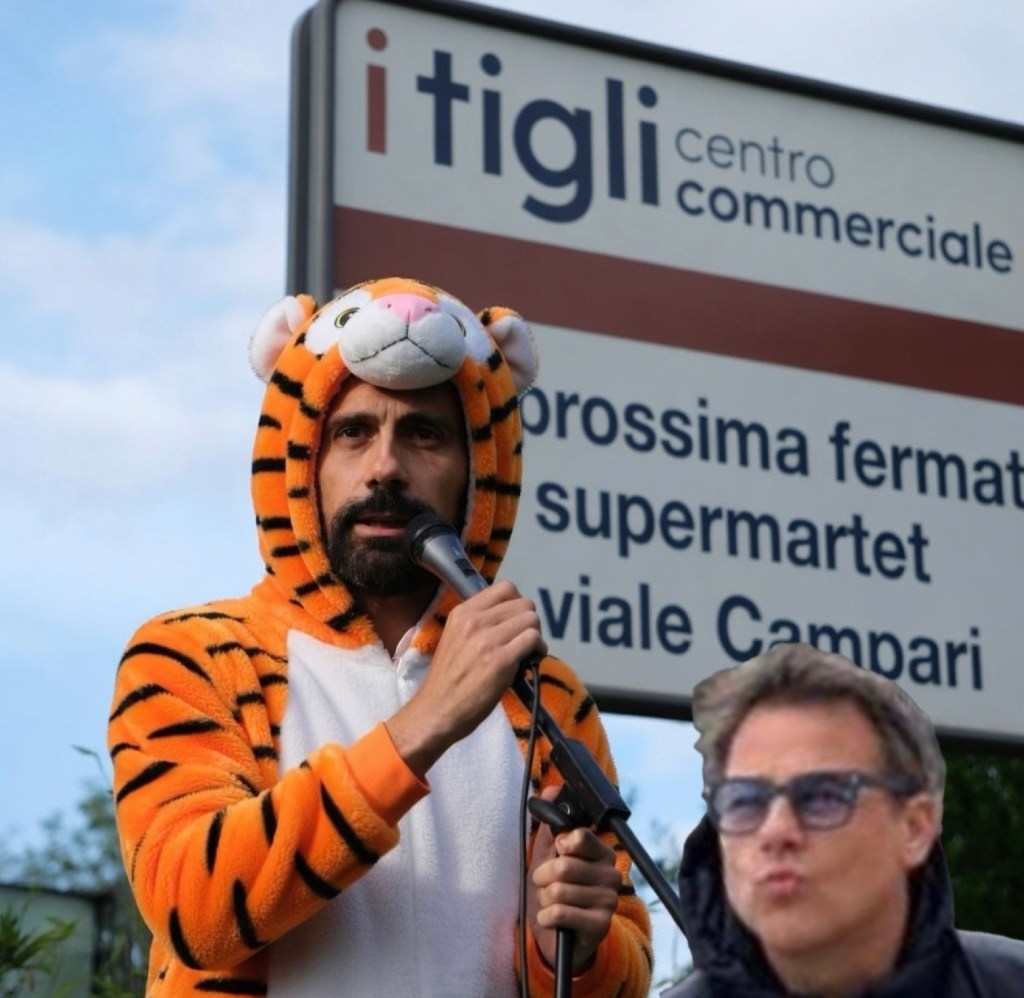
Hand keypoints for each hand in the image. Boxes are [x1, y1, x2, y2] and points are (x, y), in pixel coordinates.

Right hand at [386, 581, 544, 775]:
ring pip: (532, 620)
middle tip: (523, 640)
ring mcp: (487, 639)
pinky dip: (539, 649)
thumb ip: (479, 623)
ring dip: (535, 636)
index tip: (515, 622)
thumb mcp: (456, 638)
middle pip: (523, 603)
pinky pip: (533, 640)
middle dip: (529, 621)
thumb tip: (511, 618)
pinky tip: (531, 660)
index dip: (517, 604)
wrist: (436, 711)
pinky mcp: (500, 660)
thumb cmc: (448, 680)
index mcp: (462, 612)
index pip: (505, 588)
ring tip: (527, 652)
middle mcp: (474, 620)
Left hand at [527, 786, 621, 972]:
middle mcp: (611, 873)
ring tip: (551, 903)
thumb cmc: (554, 892)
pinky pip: (560, 912)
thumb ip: (550, 825)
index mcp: (601, 852)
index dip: (560, 845)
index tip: (558, 852)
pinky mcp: (601, 925)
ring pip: (559, 890)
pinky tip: (551, 919)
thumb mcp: (548, 856)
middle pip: (563, 865)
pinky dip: (546, 916)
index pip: (580, 836)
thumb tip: (551, 789)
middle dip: (542, 877)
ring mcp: (609, 900)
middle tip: (546, 885)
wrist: (556, 936)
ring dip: (544, 899)